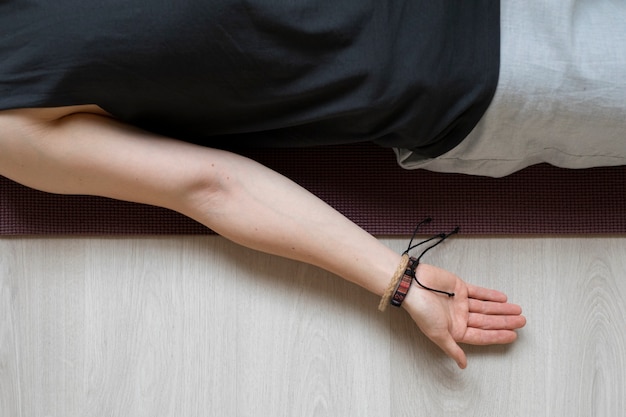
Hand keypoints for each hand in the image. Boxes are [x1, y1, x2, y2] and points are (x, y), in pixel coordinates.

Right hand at [402, 263, 525, 368]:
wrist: (412, 286)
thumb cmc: (421, 311)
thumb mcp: (438, 335)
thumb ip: (453, 349)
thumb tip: (463, 365)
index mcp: (454, 330)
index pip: (482, 336)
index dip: (498, 336)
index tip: (513, 336)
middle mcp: (458, 317)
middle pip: (487, 321)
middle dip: (505, 321)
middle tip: (522, 321)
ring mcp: (460, 302)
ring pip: (485, 307)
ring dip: (501, 309)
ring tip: (517, 310)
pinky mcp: (459, 288)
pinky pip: (478, 292)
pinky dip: (490, 295)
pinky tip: (502, 298)